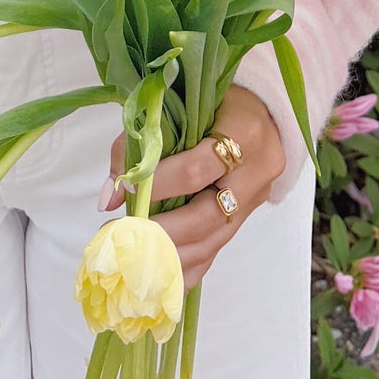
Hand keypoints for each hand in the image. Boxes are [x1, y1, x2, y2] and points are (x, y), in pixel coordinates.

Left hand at [101, 83, 283, 290]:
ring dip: (169, 255)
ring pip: (212, 242)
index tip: (124, 190)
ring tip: (132, 260)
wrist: (268, 108)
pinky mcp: (247, 219)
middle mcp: (256, 172)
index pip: (197, 168)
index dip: (158, 184)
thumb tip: (110, 195)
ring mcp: (255, 201)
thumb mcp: (187, 103)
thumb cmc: (218, 99)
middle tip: (125, 238)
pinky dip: (186, 268)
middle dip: (162, 232)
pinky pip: (216, 251)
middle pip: (207, 216)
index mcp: (245, 133)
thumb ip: (145, 142)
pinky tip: (159, 279)